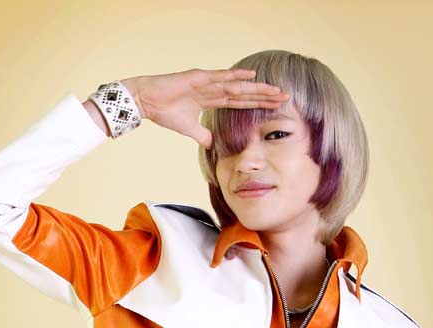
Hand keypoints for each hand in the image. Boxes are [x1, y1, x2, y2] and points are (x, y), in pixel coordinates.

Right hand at [120, 68, 288, 147]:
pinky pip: (220, 78)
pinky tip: (250, 76)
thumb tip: (213, 145)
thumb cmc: (165, 112)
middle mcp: (213, 88)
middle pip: (244, 93)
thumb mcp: (188, 129)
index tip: (275, 106)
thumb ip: (203, 135)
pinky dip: (235, 77)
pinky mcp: (197, 78)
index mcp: (212, 99)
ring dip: (257, 88)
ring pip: (237, 85)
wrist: (147, 101)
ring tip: (275, 89)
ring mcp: (207, 82)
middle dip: (264, 95)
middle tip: (285, 96)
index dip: (258, 104)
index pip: (241, 102)